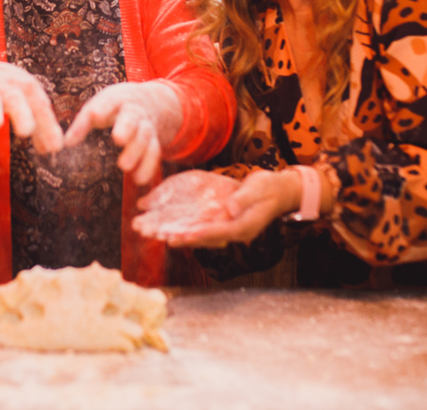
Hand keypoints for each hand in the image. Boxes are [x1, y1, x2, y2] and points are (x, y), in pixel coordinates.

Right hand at [0, 56, 64, 152]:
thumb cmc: (9, 91)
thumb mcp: (28, 103)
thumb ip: (41, 125)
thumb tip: (52, 149)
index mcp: (26, 87)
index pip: (40, 105)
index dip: (48, 125)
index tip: (55, 147)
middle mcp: (8, 87)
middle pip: (15, 98)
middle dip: (21, 113)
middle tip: (26, 131)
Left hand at [64, 82, 181, 183]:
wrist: (150, 100)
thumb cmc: (115, 106)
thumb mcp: (99, 106)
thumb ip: (83, 124)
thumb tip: (65, 144)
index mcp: (116, 100)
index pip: (109, 101)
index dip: (102, 108)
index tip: (95, 115)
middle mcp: (134, 112)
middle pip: (132, 118)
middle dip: (126, 128)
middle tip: (118, 139)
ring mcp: (146, 126)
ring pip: (145, 137)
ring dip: (136, 152)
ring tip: (124, 166)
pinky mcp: (155, 140)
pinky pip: (155, 152)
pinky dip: (148, 166)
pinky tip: (138, 179)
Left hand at [133, 168, 300, 246]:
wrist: (276, 190)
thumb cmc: (269, 188)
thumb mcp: (260, 189)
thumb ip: (244, 199)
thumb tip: (230, 209)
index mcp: (243, 227)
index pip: (219, 233)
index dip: (200, 234)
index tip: (183, 235)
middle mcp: (230, 231)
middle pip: (201, 237)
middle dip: (179, 237)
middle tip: (157, 236)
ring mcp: (223, 226)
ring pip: (195, 232)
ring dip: (174, 232)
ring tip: (151, 231)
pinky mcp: (217, 220)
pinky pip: (196, 224)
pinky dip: (179, 223)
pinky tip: (161, 221)